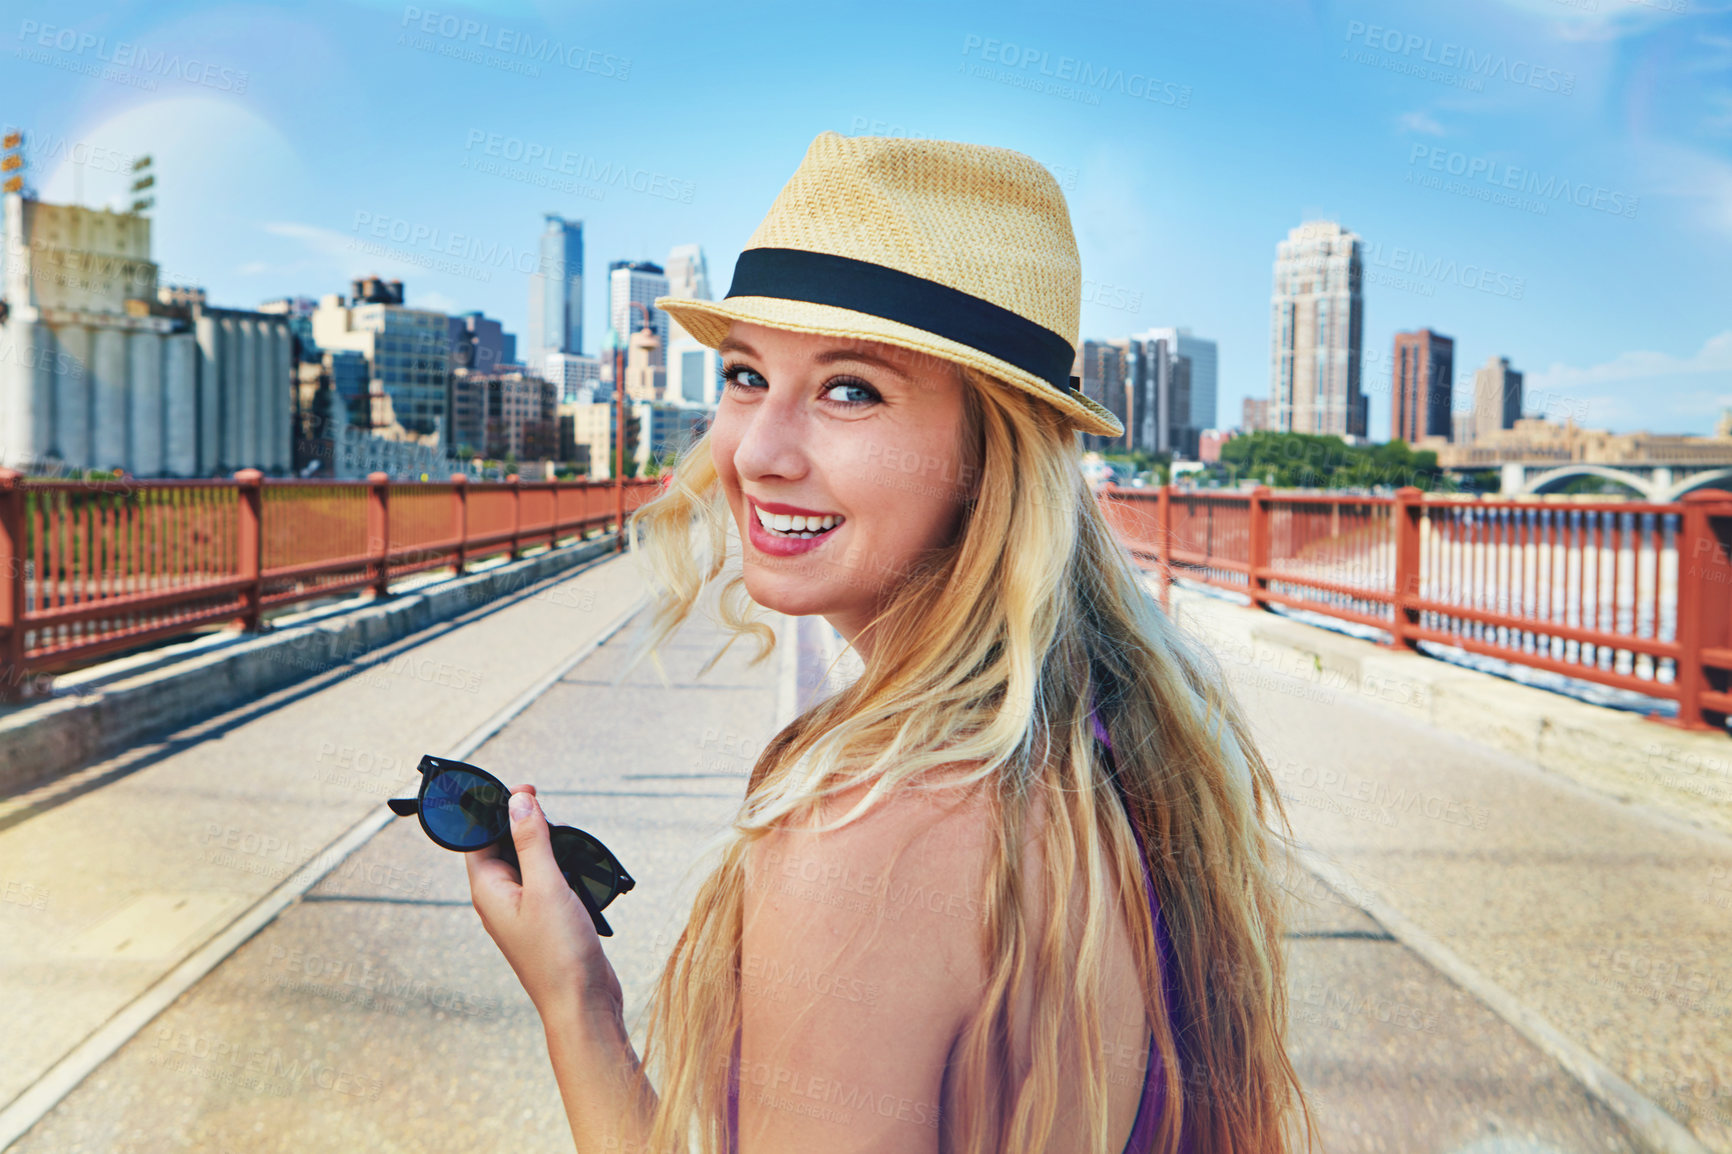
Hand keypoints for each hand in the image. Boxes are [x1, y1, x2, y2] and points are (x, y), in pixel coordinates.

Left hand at [465, 784, 623, 1022]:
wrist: (582, 1004)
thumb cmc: (559, 954)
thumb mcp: (546, 887)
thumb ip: (531, 841)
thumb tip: (518, 801)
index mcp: (488, 890)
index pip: (478, 837)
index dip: (495, 809)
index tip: (523, 790)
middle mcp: (500, 899)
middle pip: (502, 845)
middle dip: (523, 822)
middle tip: (549, 810)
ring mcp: (522, 910)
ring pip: (526, 862)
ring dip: (544, 844)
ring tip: (566, 839)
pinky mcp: (545, 918)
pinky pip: (545, 880)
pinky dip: (558, 866)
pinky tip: (577, 867)